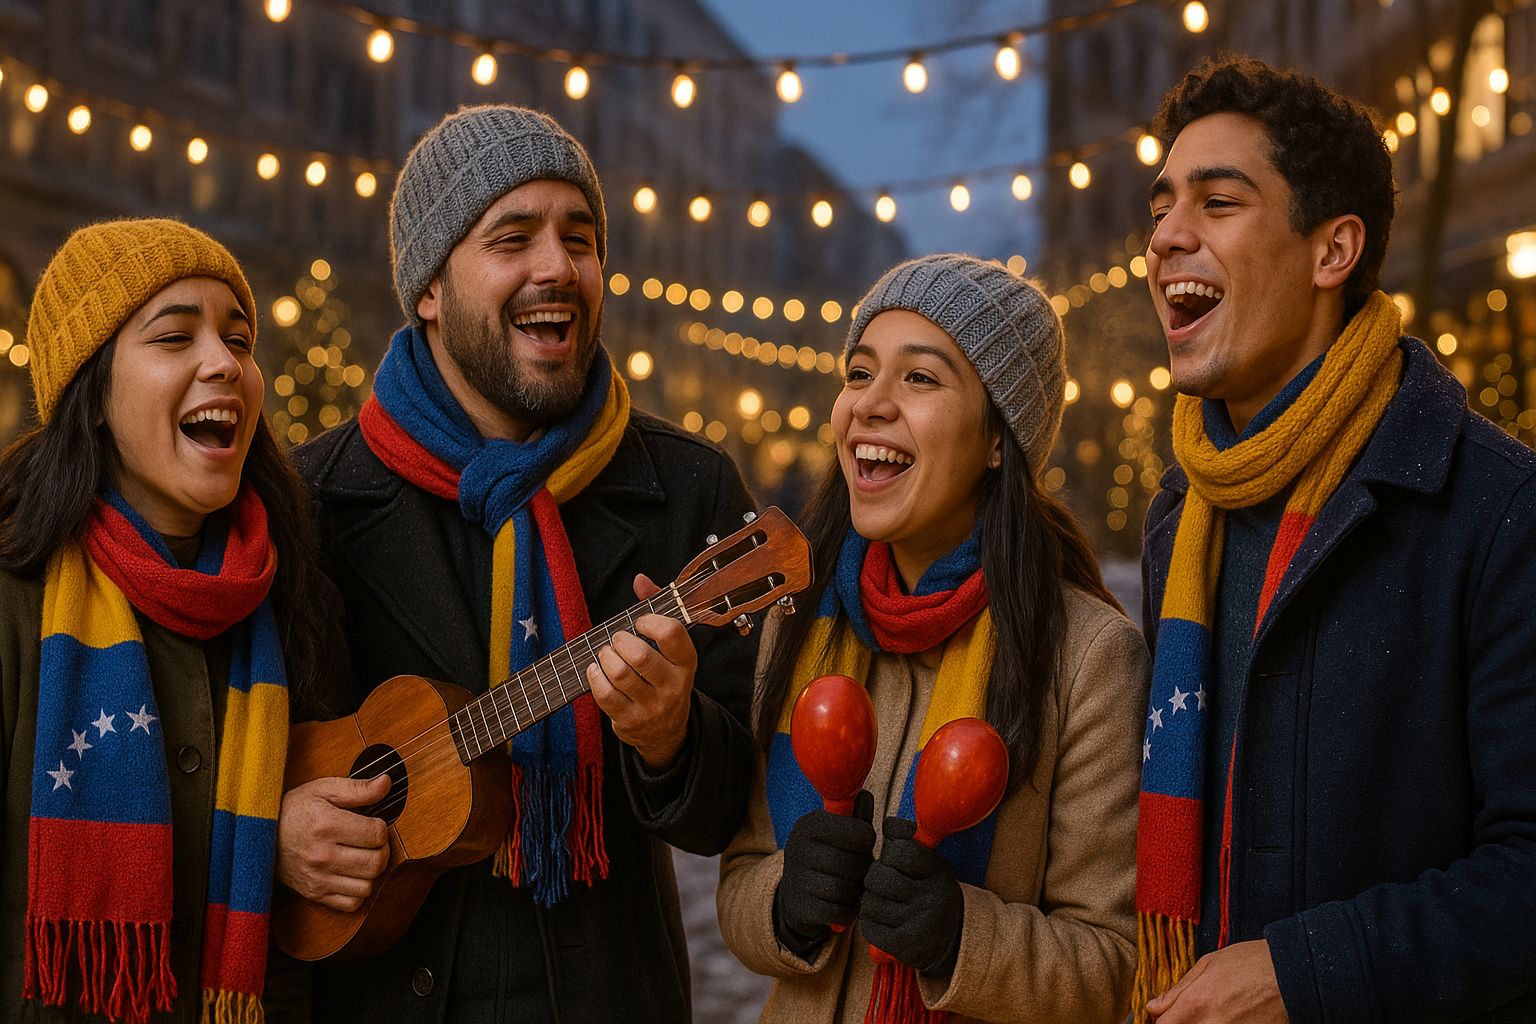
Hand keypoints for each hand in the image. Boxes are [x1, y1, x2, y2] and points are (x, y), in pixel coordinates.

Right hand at [275, 775, 390, 911]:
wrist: (258, 836)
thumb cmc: (293, 810)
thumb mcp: (322, 789)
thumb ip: (357, 788)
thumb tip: (386, 783)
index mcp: (326, 826)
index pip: (376, 834)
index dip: (381, 827)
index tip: (372, 823)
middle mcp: (323, 856)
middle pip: (376, 862)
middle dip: (382, 850)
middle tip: (372, 841)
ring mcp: (318, 878)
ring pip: (367, 886)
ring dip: (371, 872)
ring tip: (361, 856)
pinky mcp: (314, 894)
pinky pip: (351, 903)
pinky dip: (358, 891)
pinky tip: (352, 874)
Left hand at [586, 573, 697, 769]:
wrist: (668, 731)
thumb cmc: (663, 676)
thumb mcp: (670, 647)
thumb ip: (657, 607)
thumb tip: (640, 579)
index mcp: (687, 662)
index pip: (672, 634)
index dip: (650, 621)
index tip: (639, 623)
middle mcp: (674, 686)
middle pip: (640, 655)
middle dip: (620, 641)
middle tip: (617, 640)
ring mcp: (652, 707)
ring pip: (620, 674)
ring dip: (605, 657)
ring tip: (606, 654)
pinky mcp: (630, 721)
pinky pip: (605, 695)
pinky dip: (595, 677)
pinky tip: (596, 670)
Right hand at [776, 790, 876, 950]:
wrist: (798, 894)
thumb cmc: (829, 855)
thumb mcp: (842, 832)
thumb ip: (858, 815)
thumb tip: (866, 795)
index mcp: (810, 822)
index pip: (862, 833)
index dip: (868, 843)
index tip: (860, 845)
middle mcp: (797, 846)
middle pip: (853, 863)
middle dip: (862, 871)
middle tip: (857, 872)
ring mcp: (795, 878)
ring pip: (846, 889)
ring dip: (856, 893)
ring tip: (851, 888)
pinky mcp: (799, 906)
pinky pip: (839, 911)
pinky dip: (847, 911)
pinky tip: (842, 904)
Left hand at [860, 817, 963, 975]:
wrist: (952, 938)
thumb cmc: (929, 890)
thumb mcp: (926, 861)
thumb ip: (903, 838)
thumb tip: (886, 822)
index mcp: (937, 871)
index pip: (899, 850)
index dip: (890, 855)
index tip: (897, 862)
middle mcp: (932, 898)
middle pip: (877, 877)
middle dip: (875, 878)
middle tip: (887, 884)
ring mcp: (919, 924)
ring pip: (869, 903)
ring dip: (871, 902)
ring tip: (887, 903)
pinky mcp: (905, 947)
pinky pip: (868, 927)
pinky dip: (871, 923)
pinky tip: (885, 921)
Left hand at [1145, 939, 1287, 1022]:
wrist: (1294, 975)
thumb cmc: (1251, 963)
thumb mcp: (1208, 964)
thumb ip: (1178, 990)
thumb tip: (1153, 1008)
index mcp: (1195, 1004)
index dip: (1161, 1022)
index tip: (1164, 1017)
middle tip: (1191, 1013)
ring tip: (1214, 1012)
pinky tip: (1230, 1018)